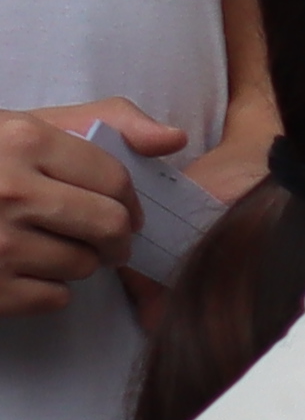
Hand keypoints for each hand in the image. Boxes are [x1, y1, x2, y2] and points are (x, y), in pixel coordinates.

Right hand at [0, 101, 180, 314]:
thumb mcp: (27, 126)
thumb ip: (107, 121)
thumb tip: (173, 139)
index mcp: (23, 142)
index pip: (116, 180)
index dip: (129, 199)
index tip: (120, 207)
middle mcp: (10, 191)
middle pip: (110, 227)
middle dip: (115, 237)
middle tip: (103, 238)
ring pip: (84, 266)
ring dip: (78, 262)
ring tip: (51, 245)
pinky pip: (54, 298)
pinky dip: (47, 289)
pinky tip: (23, 268)